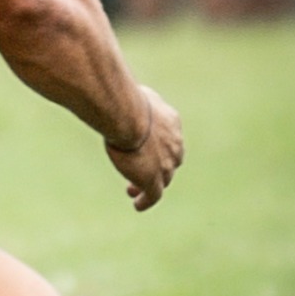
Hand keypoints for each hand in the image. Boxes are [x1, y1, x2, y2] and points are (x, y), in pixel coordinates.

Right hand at [105, 85, 183, 210]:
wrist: (128, 115)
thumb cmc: (125, 99)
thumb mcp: (134, 93)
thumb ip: (133, 98)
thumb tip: (119, 91)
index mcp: (172, 124)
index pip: (170, 139)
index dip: (159, 146)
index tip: (146, 149)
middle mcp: (175, 146)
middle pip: (170, 162)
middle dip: (158, 167)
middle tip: (142, 170)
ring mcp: (166, 165)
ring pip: (162, 180)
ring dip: (148, 185)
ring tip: (132, 189)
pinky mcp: (153, 179)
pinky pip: (153, 196)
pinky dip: (146, 201)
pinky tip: (137, 204)